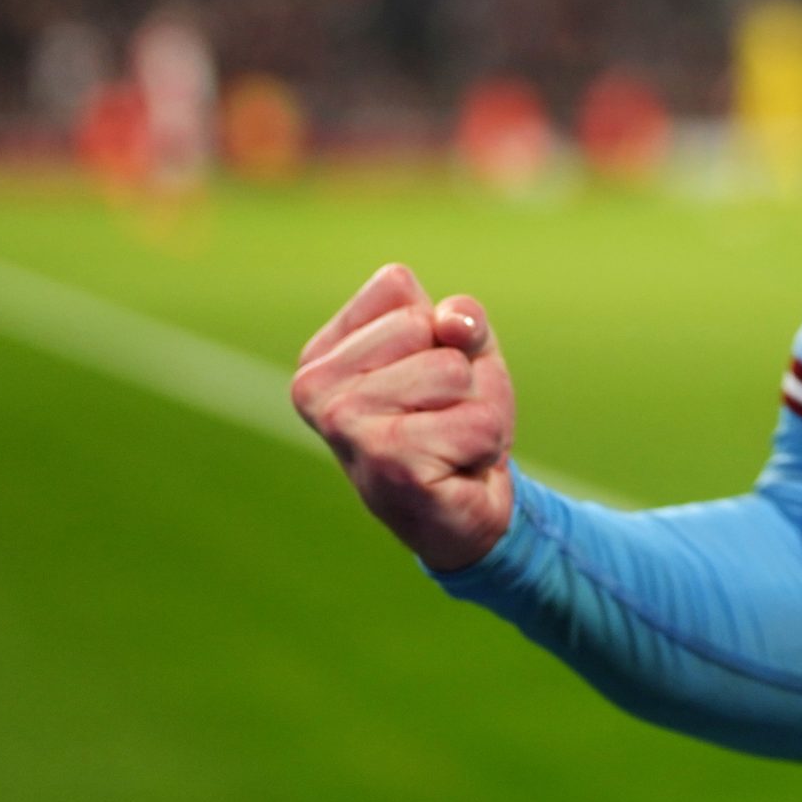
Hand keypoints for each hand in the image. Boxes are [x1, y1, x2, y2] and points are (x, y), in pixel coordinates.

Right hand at [291, 262, 515, 571]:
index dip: (435, 326)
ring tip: (450, 441)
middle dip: (461, 371)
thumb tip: (453, 324)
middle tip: (443, 416)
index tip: (425, 378)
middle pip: (425, 325)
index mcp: (320, 354)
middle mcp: (315, 389)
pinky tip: (457, 469)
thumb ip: (462, 317)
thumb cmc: (454, 421)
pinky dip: (486, 444)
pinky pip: (477, 421)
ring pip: (453, 370)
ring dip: (477, 408)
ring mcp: (345, 427)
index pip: (395, 285)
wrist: (461, 516)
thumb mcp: (464, 351)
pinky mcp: (390, 464)